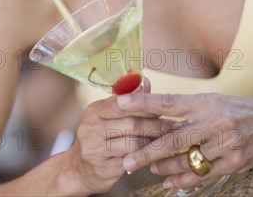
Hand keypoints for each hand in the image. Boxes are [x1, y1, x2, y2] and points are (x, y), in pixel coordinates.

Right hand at [68, 78, 174, 193]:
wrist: (77, 169)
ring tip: (170, 139)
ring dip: (154, 141)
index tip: (165, 105)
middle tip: (174, 125)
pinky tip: (157, 154)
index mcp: (94, 111)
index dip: (146, 104)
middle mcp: (91, 129)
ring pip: (134, 144)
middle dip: (156, 124)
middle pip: (132, 124)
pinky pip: (131, 162)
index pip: (123, 104)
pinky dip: (146, 157)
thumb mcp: (107, 117)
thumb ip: (128, 101)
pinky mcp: (103, 170)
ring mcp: (95, 151)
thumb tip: (146, 81)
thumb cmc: (98, 137)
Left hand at [116, 92, 252, 189]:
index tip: (121, 103)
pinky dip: (184, 179)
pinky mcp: (235, 161)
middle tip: (128, 160)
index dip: (144, 103)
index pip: (168, 102)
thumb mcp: (209, 101)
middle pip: (173, 138)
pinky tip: (170, 181)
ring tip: (150, 167)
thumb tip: (150, 110)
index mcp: (204, 102)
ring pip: (187, 160)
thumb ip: (183, 108)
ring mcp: (225, 143)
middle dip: (147, 151)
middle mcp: (214, 121)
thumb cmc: (232, 109)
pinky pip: (204, 174)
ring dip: (165, 167)